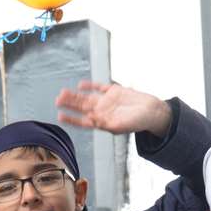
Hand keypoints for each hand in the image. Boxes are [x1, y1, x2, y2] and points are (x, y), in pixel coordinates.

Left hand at [55, 80, 171, 138]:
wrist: (153, 111)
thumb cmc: (138, 122)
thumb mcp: (120, 125)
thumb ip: (104, 123)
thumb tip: (90, 119)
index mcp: (102, 122)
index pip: (82, 121)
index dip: (71, 119)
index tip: (60, 116)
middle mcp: (102, 111)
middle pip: (82, 107)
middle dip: (70, 104)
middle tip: (58, 100)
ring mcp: (107, 101)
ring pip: (87, 97)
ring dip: (76, 95)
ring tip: (63, 93)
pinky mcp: (114, 91)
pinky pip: (99, 88)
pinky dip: (91, 86)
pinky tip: (82, 85)